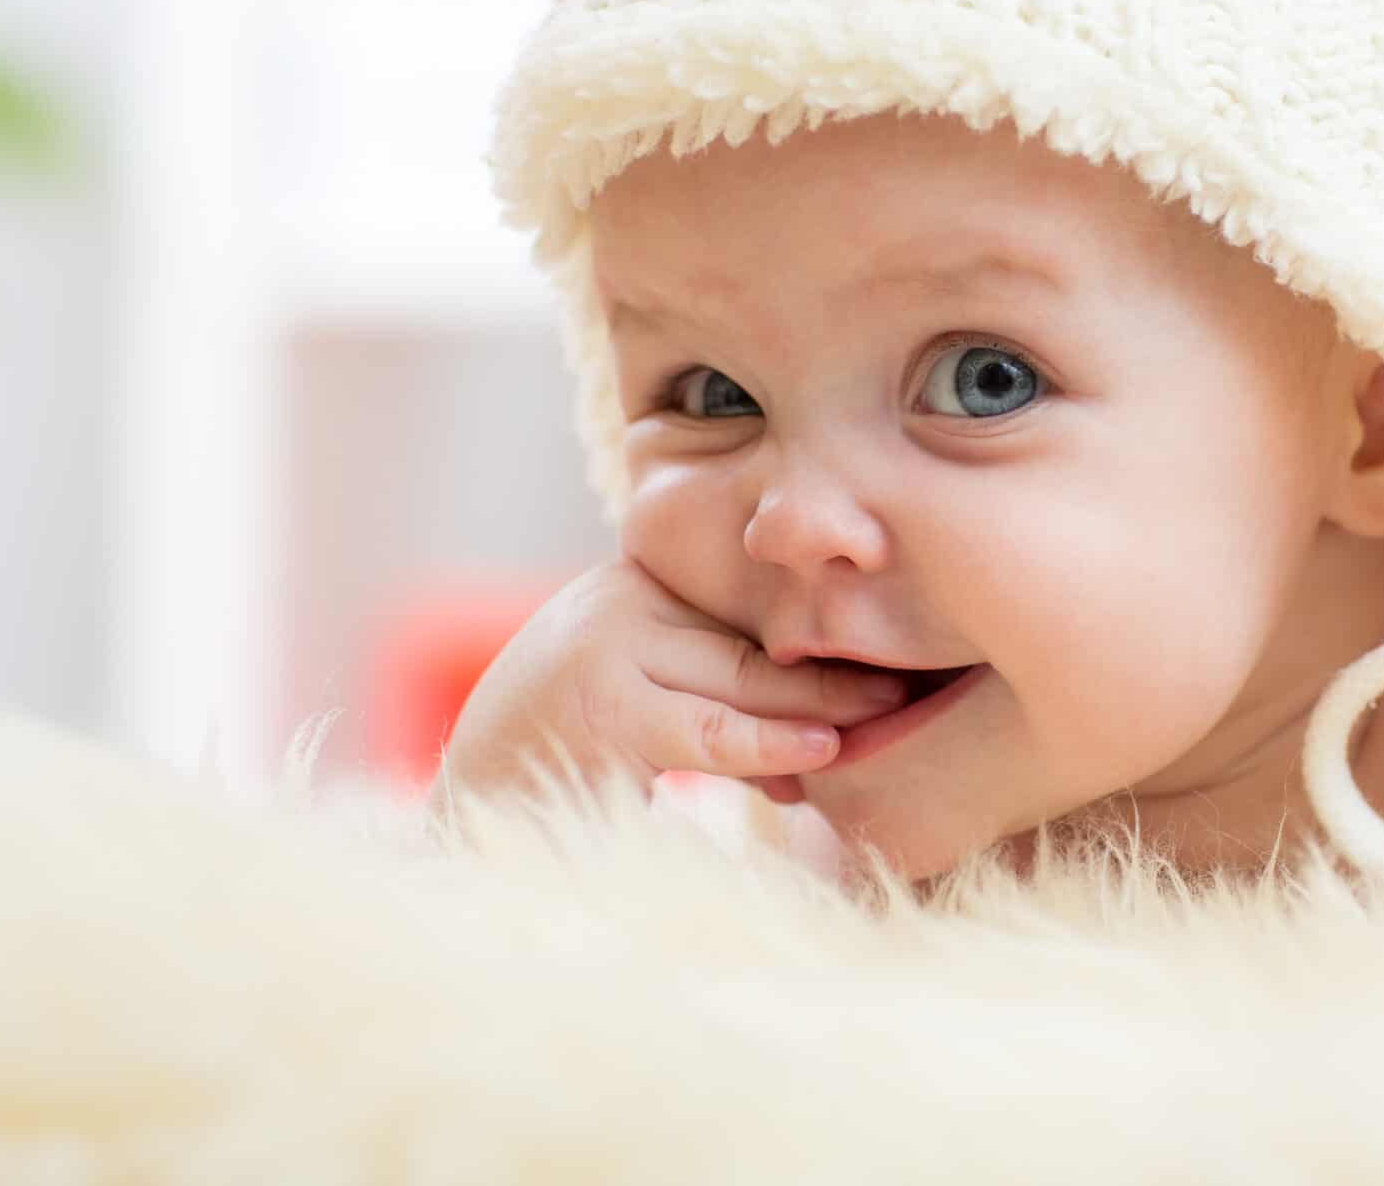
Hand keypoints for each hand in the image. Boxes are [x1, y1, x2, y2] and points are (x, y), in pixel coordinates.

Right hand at [428, 559, 909, 812]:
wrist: (470, 804)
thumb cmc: (572, 748)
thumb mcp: (645, 691)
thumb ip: (716, 685)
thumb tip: (830, 724)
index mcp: (635, 579)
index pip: (748, 602)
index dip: (824, 631)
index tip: (900, 645)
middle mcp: (618, 599)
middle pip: (756, 638)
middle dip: (839, 671)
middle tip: (913, 686)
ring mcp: (605, 651)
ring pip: (742, 684)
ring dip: (819, 711)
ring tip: (888, 718)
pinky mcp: (600, 713)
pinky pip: (708, 734)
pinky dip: (769, 749)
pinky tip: (818, 758)